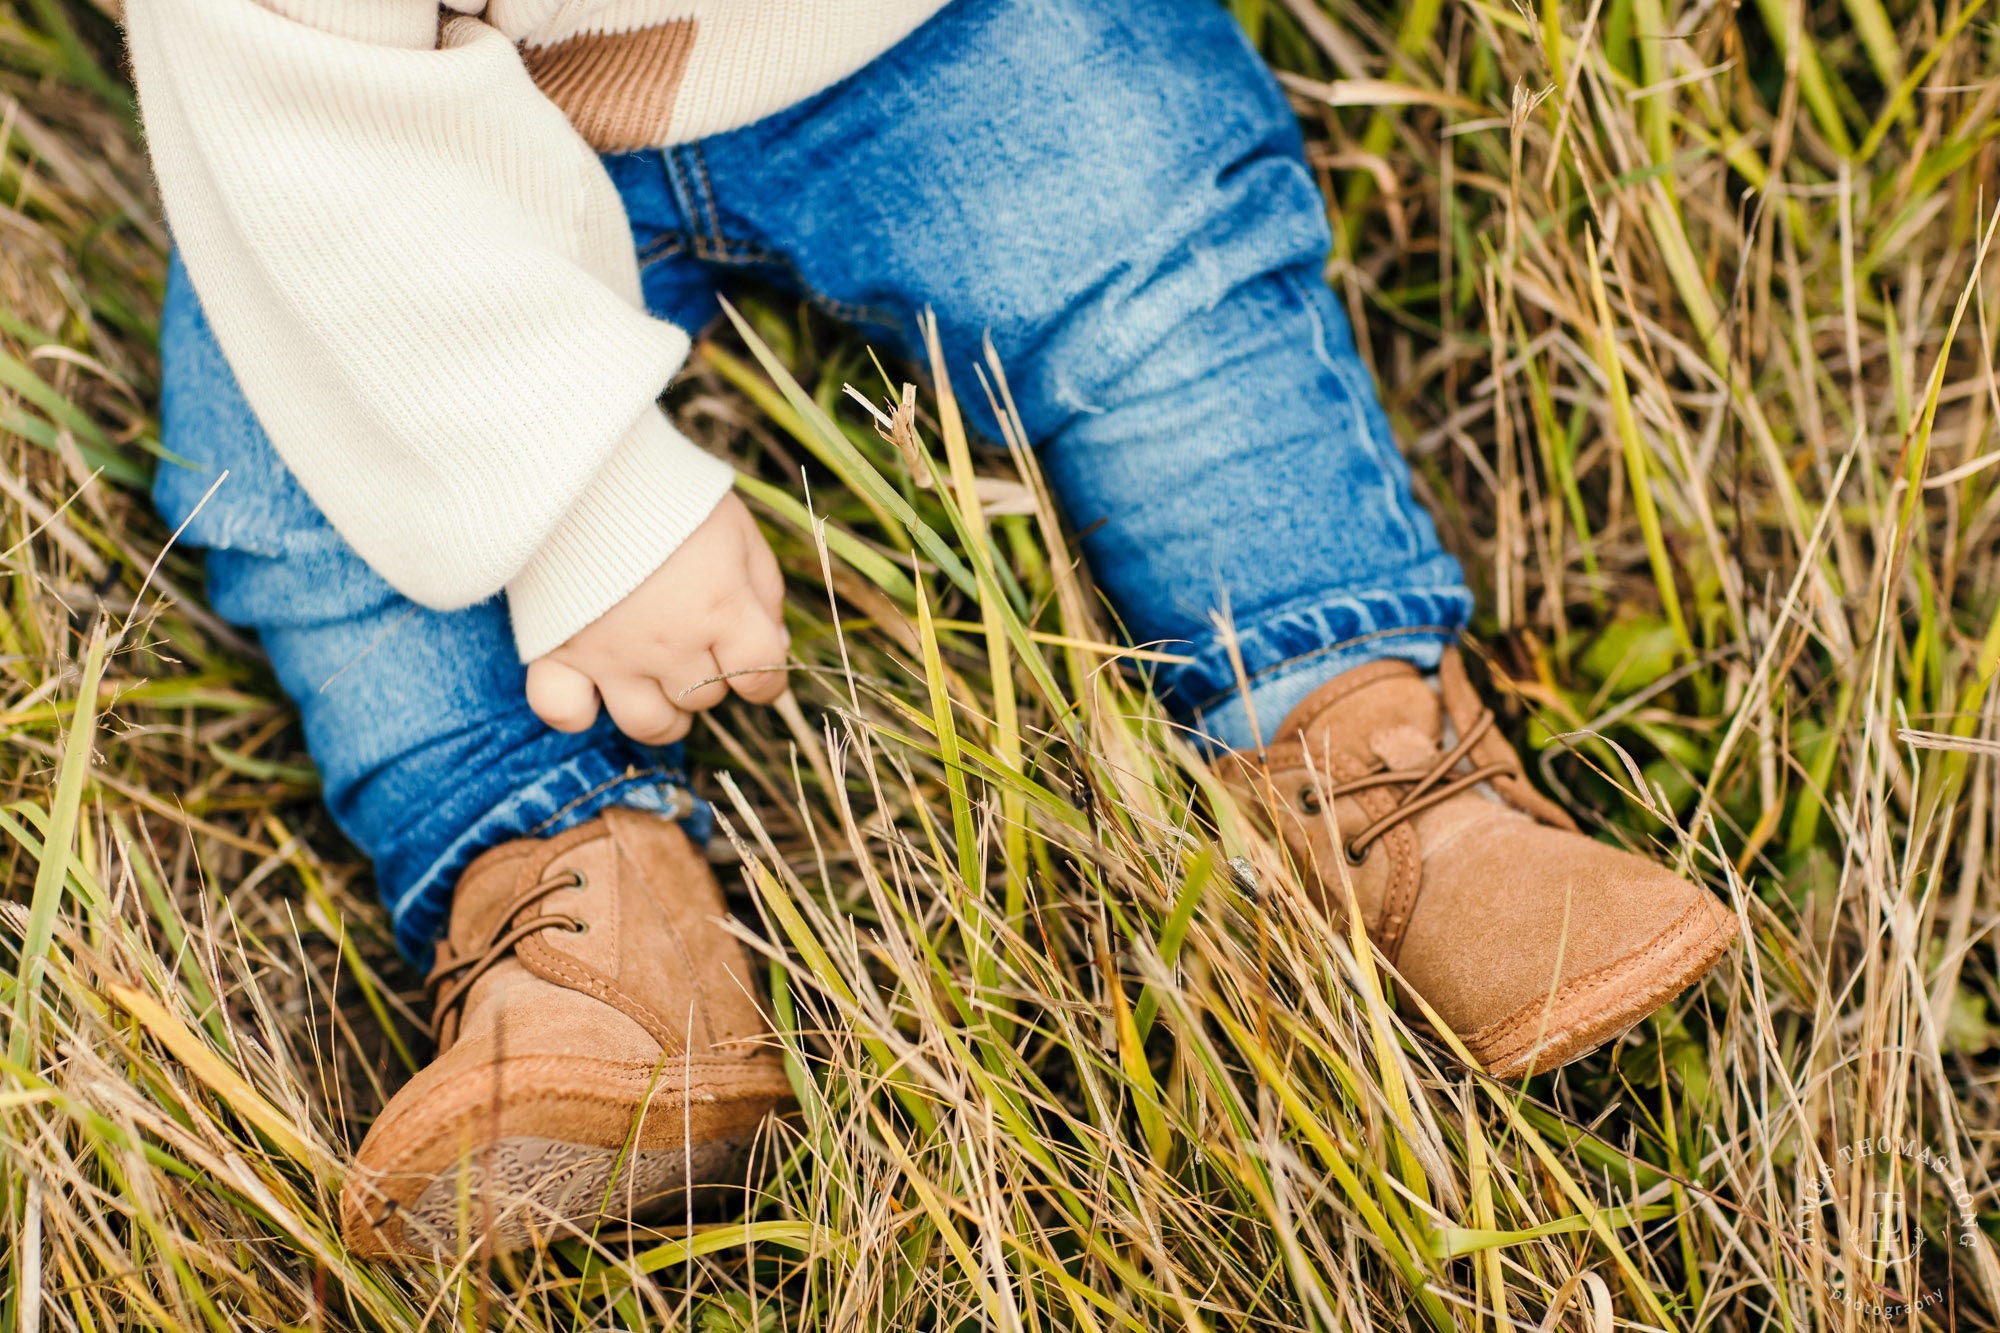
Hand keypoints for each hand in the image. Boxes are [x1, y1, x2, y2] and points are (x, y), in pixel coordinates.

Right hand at [524, 492, 788, 742]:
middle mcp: (672, 643)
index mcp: (723, 609)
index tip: (758, 671)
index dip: (766, 679)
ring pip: (649, 724)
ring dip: (664, 715)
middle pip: (705, 698)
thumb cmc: (670, 493)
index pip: (762, 674)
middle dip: (710, 679)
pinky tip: (591, 693)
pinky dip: (578, 711)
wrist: (583, 466)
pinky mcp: (557, 649)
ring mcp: (613, 654)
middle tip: (698, 651)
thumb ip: (765, 590)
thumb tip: (775, 644)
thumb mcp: (740, 530)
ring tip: (660, 688)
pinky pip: (564, 712)